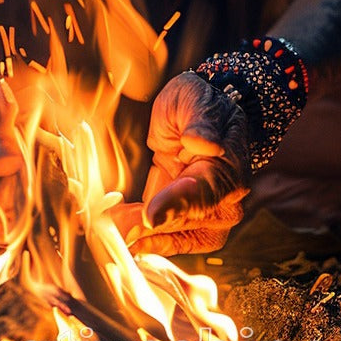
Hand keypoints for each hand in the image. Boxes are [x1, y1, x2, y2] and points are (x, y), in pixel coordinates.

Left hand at [126, 71, 251, 254]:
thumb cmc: (194, 104)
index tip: (150, 216)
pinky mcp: (184, 224)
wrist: (190, 116)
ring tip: (111, 230)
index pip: (205, 194)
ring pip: (173, 237)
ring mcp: (205, 219)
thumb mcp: (195, 99)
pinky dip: (143, 241)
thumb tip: (204, 143)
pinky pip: (166, 241)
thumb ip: (201, 121)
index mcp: (230, 171)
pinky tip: (121, 236)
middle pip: (185, 223)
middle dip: (148, 225)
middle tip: (114, 224)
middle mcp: (224, 203)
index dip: (177, 205)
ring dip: (141, 236)